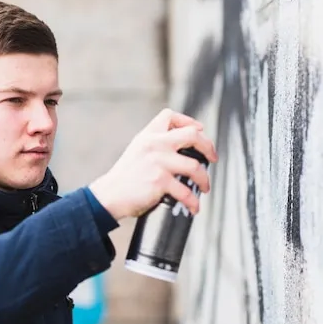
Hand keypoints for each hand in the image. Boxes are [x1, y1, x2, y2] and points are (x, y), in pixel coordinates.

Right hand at [89, 108, 217, 219]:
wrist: (109, 195)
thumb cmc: (124, 177)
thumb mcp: (137, 150)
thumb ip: (155, 145)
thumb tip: (180, 147)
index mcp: (148, 136)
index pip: (170, 116)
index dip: (188, 121)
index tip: (199, 130)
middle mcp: (155, 144)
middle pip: (192, 135)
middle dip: (208, 147)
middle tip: (213, 158)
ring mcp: (159, 162)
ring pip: (195, 166)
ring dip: (205, 179)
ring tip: (205, 187)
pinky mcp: (160, 181)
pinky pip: (186, 192)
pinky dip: (193, 202)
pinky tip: (194, 207)